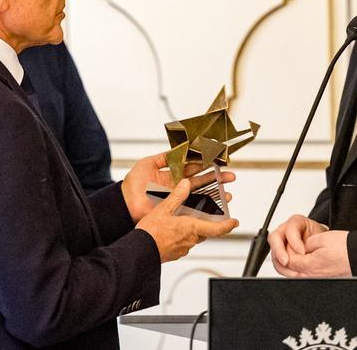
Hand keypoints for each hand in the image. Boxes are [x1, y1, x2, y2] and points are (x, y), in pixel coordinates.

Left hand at [121, 153, 235, 222]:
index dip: (205, 164)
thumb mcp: (147, 164)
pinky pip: (194, 207)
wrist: (125, 203)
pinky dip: (207, 207)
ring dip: (216, 193)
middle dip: (216, 178)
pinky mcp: (177, 209)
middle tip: (230, 176)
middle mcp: (178, 186)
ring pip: (201, 195)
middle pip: (201, 181)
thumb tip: (177, 148)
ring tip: (229, 192)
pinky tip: (217, 205)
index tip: (217, 160)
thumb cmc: (132, 184)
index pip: (193, 167)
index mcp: (172, 174)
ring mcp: (178, 198)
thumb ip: (163, 156)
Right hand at [136, 180, 238, 262]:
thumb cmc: (151, 233)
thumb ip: (176, 197)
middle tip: (209, 214)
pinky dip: (182, 236)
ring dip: (194, 229)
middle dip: (209, 223)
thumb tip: (186, 184)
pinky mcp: (175, 253)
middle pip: (206, 231)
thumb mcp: (163, 209)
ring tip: (186, 220)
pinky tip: (172, 231)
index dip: (228, 225)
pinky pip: (183, 243)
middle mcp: (191, 240)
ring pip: (194, 237)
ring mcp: (183, 248)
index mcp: (191, 228)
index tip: (234, 222)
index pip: (217, 229)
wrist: (140, 252)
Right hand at [267, 214, 327, 269]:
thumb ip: (315, 241)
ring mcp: (280, 242)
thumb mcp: (321, 236)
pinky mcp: (279, 254)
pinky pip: (276, 261)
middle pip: (274, 238)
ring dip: (280, 263)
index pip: (290, 229)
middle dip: (280, 252)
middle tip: (287, 262)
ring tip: (291, 271)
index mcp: (296, 222)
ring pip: (273, 251)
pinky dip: (283, 269)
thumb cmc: (321, 238)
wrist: (321, 245)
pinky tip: (291, 273)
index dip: (294, 241)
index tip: (302, 252)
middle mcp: (285, 230)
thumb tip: (311, 250)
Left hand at [281, 230, 350, 277]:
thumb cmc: (345, 248)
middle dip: (285, 261)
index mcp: (310, 266)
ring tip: (297, 254)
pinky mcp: (323, 279)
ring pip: (297, 275)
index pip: (287, 261)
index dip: (285, 251)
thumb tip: (299, 248)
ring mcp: (318, 279)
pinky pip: (308, 276)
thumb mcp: (320, 239)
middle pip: (289, 272)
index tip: (286, 245)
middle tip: (286, 251)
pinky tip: (308, 260)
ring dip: (293, 266)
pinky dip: (303, 269)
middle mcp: (313, 276)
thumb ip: (305, 244)